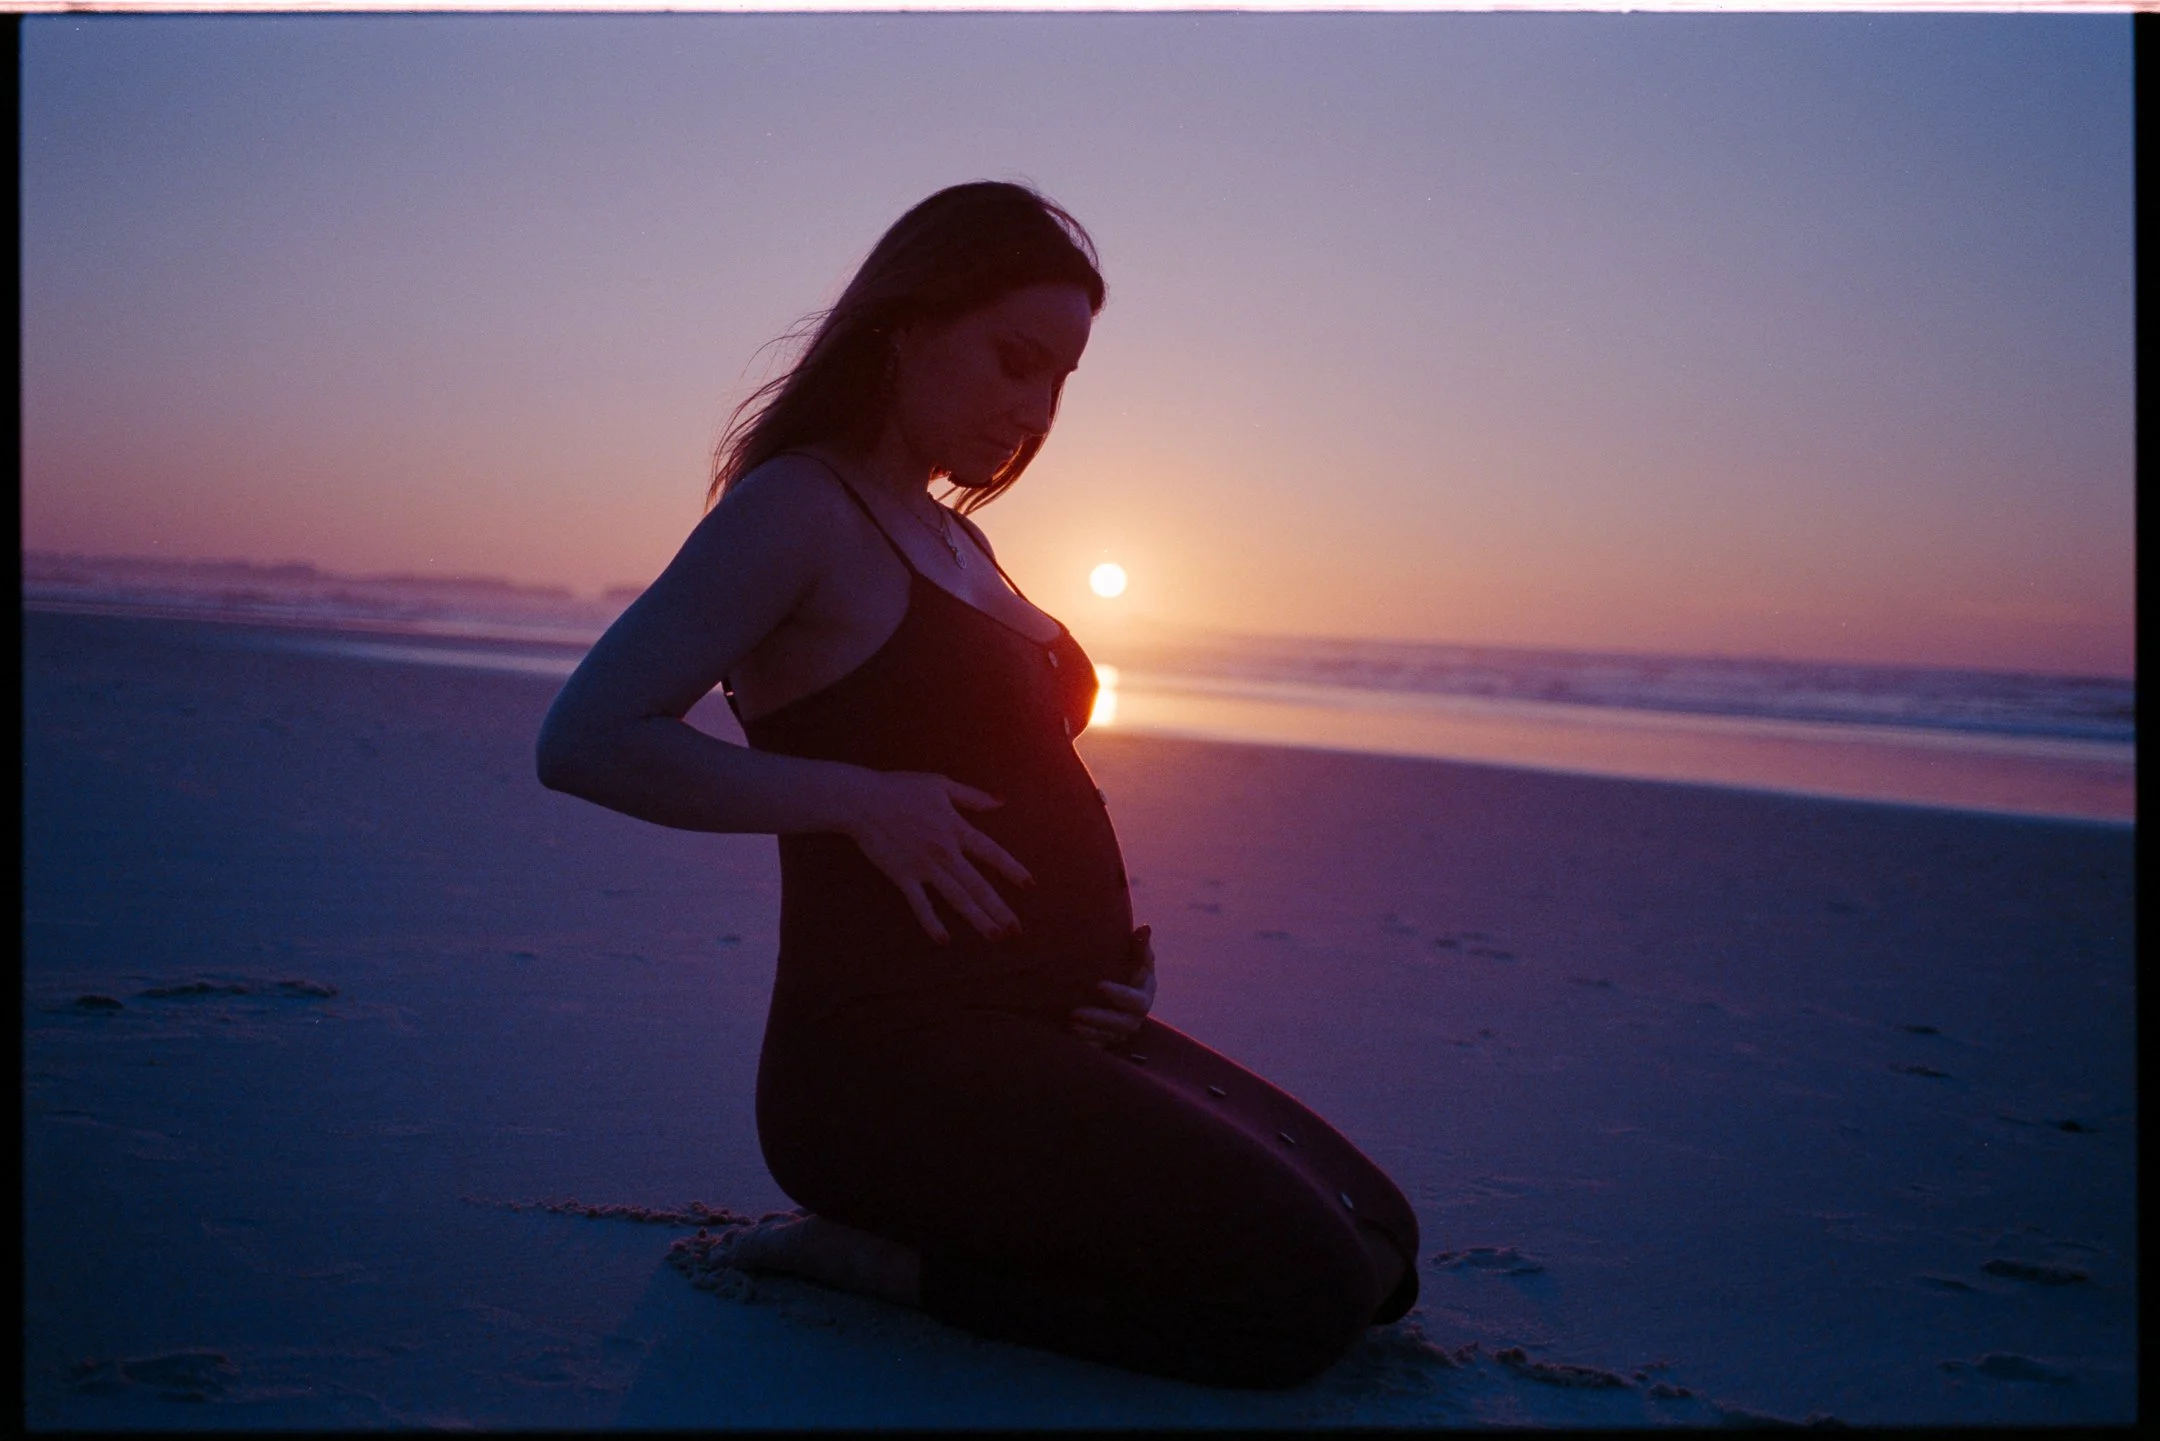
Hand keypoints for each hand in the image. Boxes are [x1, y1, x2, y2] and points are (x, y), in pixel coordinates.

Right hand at [839, 769, 1033, 944]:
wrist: (863, 800)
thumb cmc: (901, 788)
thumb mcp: (941, 785)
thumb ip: (972, 797)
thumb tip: (1000, 802)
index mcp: (956, 829)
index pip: (991, 853)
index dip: (1012, 869)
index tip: (1029, 885)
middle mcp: (945, 852)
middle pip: (978, 885)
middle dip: (999, 909)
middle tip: (1016, 929)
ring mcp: (924, 867)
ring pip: (956, 898)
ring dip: (977, 918)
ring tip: (994, 936)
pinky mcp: (903, 876)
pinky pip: (920, 904)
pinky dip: (932, 923)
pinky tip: (944, 940)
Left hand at [1066, 925, 1155, 1047]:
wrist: (1117, 991)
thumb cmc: (1129, 968)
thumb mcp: (1137, 958)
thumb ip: (1140, 946)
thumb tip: (1144, 928)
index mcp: (1144, 996)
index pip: (1135, 1000)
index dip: (1119, 995)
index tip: (1099, 985)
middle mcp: (1135, 1018)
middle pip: (1121, 1024)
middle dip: (1098, 1018)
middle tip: (1075, 1012)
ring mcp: (1120, 1032)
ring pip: (1107, 1037)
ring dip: (1088, 1032)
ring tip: (1068, 1023)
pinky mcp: (1107, 1041)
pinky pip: (1097, 1047)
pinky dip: (1084, 1042)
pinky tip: (1068, 1033)